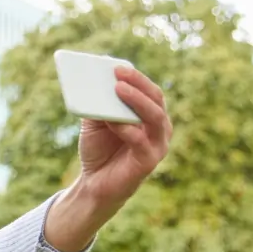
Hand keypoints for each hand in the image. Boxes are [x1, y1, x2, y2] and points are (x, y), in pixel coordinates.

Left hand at [78, 65, 171, 205]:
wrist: (93, 185)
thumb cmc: (98, 152)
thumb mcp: (95, 125)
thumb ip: (98, 106)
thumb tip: (96, 84)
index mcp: (149, 115)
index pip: (149, 90)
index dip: (136, 77)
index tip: (118, 66)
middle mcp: (159, 127)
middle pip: (155, 98)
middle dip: (138, 83)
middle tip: (119, 72)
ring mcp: (157, 144)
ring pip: (154, 116)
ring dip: (136, 100)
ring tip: (118, 88)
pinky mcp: (149, 161)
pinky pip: (140, 140)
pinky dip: (126, 128)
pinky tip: (112, 122)